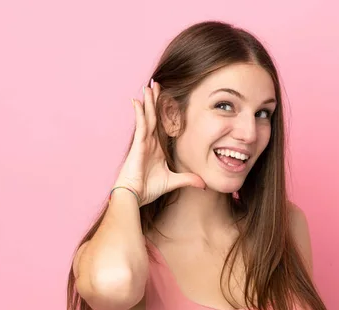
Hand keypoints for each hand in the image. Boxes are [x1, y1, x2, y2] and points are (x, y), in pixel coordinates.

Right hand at [114, 80, 205, 205]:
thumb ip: (188, 179)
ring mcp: (142, 142)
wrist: (134, 196)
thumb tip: (204, 183)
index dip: (162, 111)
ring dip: (148, 101)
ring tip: (149, 86)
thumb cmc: (148, 189)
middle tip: (157, 83)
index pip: (160, 125)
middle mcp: (149, 142)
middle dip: (155, 100)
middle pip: (153, 116)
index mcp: (156, 148)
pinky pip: (140, 125)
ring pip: (147, 116)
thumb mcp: (173, 181)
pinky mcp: (137, 145)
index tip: (166, 99)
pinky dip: (139, 113)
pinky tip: (139, 101)